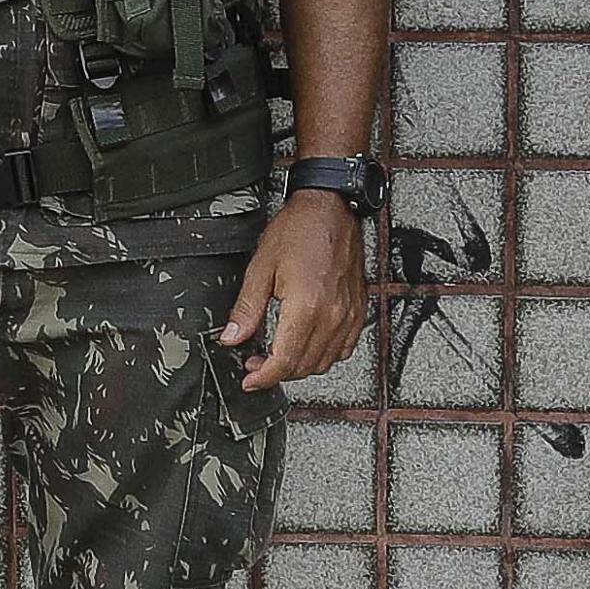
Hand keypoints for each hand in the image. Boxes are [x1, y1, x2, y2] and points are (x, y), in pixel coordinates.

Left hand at [222, 195, 369, 393]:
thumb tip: (232, 337)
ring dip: (299, 366)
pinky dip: (324, 355)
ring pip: (324, 362)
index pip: (285, 362)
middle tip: (256, 364)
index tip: (250, 380)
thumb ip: (247, 309)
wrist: (331, 208)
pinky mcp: (357, 310)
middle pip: (304, 366)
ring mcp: (348, 314)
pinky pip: (344, 348)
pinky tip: (307, 345)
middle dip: (277, 373)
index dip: (264, 378)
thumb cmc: (299, 230)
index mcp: (306, 307)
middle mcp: (332, 315)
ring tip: (279, 355)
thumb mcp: (261, 268)